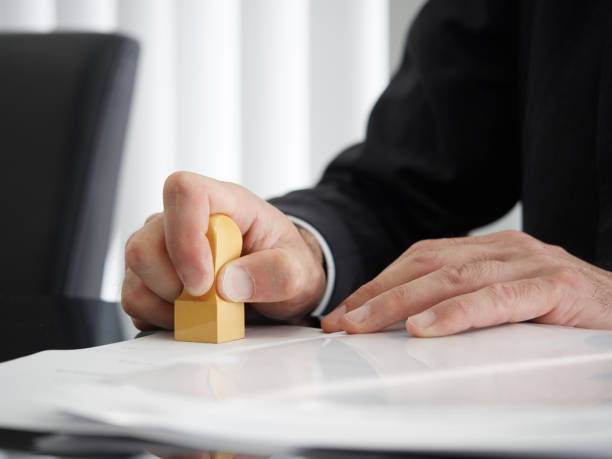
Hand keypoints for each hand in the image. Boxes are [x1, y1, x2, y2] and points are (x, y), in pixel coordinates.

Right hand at [122, 171, 325, 329]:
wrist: (279, 279)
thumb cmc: (285, 264)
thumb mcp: (299, 270)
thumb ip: (276, 273)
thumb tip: (228, 284)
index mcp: (224, 202)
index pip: (184, 192)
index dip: (185, 237)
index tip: (203, 282)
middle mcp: (183, 219)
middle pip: (144, 243)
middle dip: (174, 286)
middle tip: (211, 301)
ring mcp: (162, 246)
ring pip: (136, 274)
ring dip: (168, 306)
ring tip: (207, 310)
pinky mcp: (151, 276)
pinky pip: (135, 299)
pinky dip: (160, 317)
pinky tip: (192, 314)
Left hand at [321, 230, 611, 336]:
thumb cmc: (567, 315)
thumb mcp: (507, 304)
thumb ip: (467, 305)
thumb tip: (409, 326)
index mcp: (491, 250)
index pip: (421, 258)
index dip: (379, 282)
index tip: (346, 310)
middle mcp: (507, 249)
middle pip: (427, 264)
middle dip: (378, 293)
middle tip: (342, 320)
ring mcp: (531, 263)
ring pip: (452, 277)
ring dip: (400, 302)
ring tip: (365, 325)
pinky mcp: (556, 287)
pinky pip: (497, 299)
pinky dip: (457, 314)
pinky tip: (426, 330)